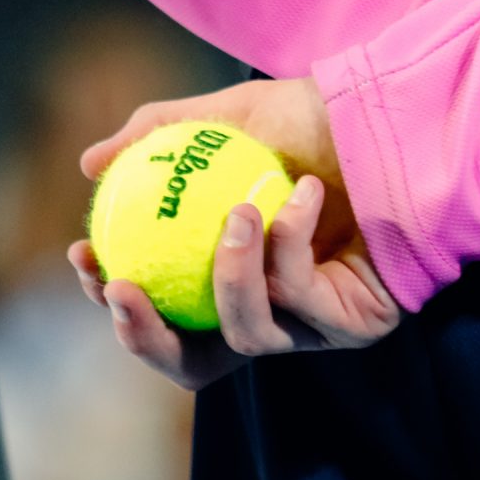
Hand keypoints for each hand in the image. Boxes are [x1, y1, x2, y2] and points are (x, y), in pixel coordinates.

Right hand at [67, 78, 401, 388]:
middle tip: (122, 286)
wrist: (391, 114)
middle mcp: (269, 317)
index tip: (89, 257)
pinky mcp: (358, 323)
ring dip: (231, 276)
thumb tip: (88, 166)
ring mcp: (313, 327)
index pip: (163, 323)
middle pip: (193, 365)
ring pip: (248, 335)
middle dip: (147, 338)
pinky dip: (291, 245)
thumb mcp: (225, 117)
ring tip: (238, 211)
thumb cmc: (311, 121)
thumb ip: (157, 136)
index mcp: (230, 287)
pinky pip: (303, 298)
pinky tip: (299, 196)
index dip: (119, 309)